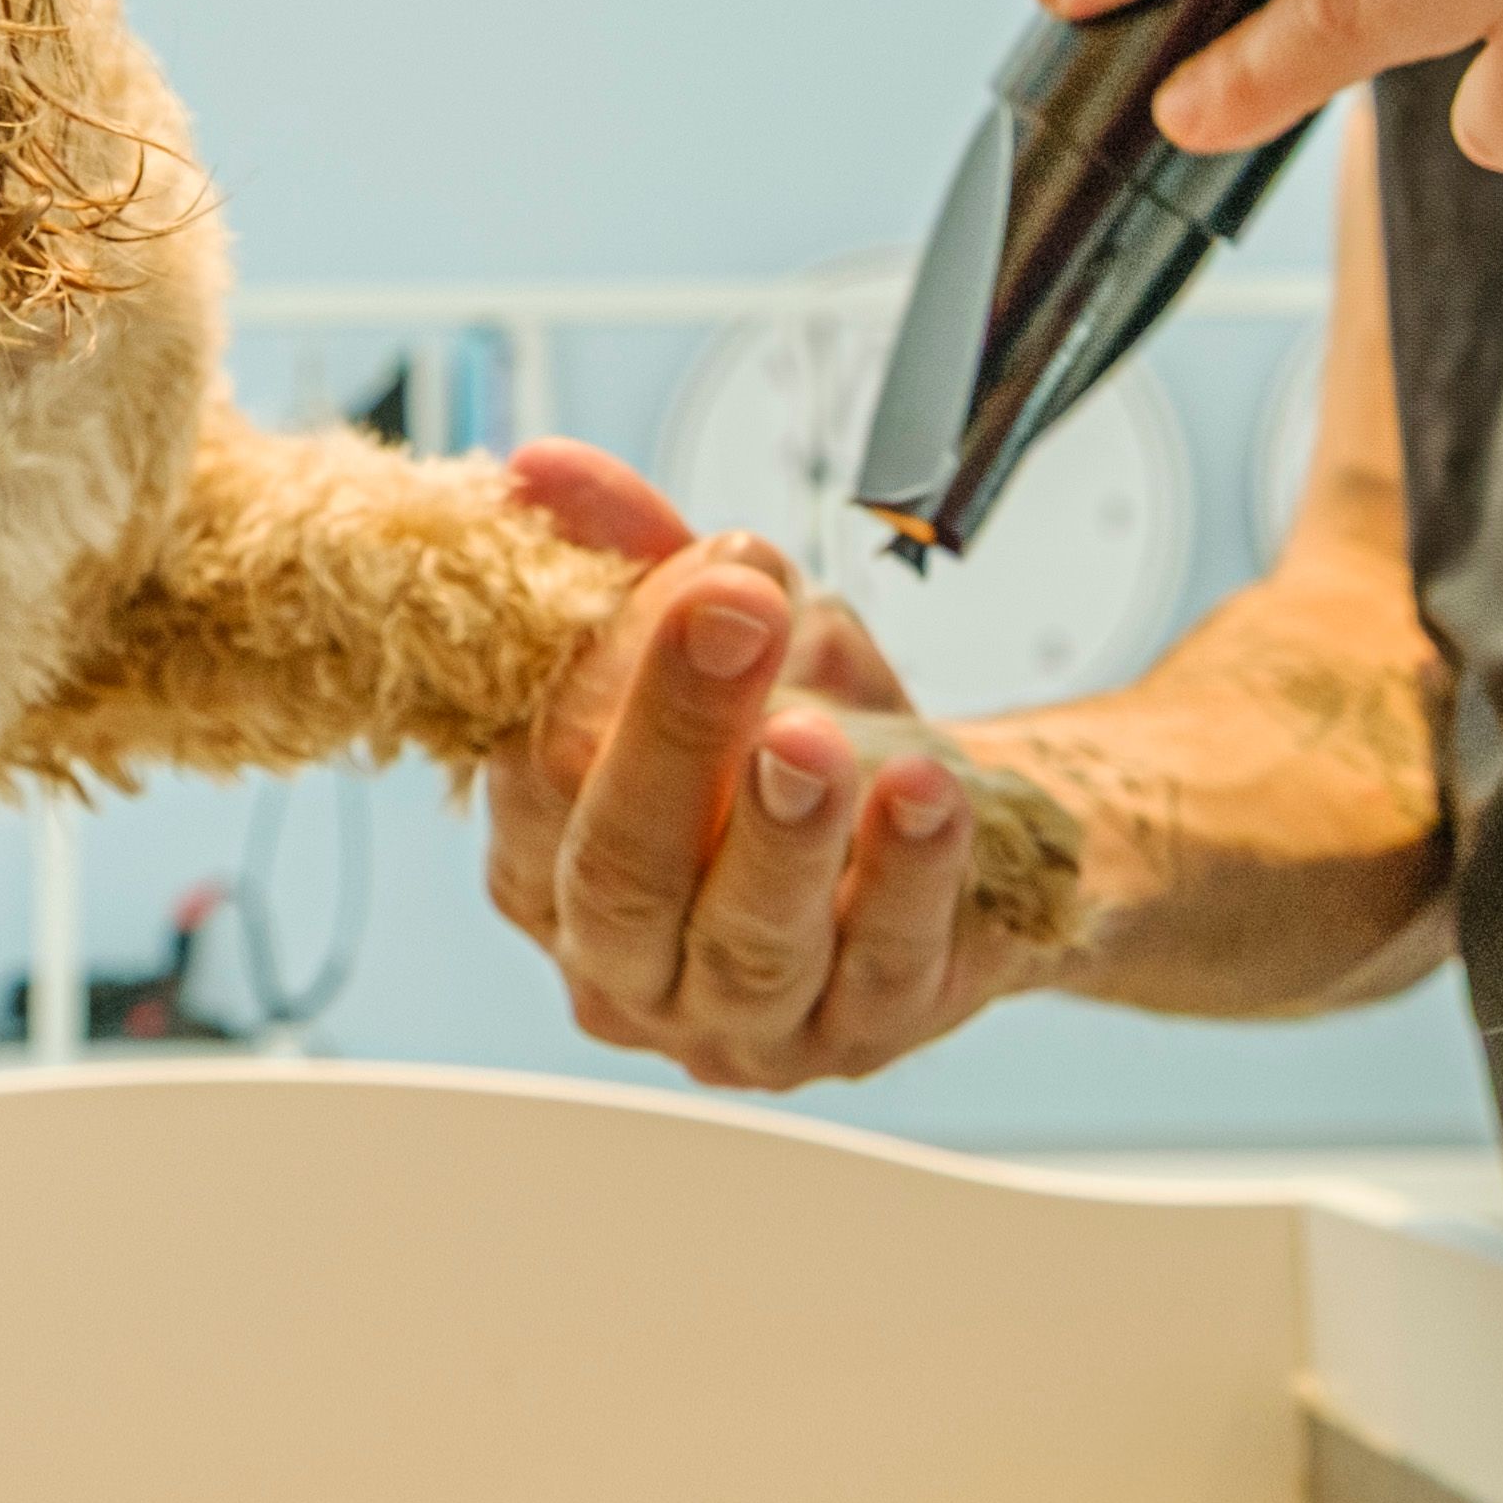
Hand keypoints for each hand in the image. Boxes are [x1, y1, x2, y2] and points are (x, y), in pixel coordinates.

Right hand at [486, 447, 1022, 1090]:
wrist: (961, 826)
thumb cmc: (809, 735)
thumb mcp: (720, 630)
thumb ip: (632, 554)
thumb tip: (541, 473)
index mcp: (548, 864)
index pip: (541, 774)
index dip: (615, 665)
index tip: (703, 566)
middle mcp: (628, 961)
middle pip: (622, 869)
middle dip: (673, 732)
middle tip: (732, 615)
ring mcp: (744, 1017)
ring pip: (745, 941)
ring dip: (779, 830)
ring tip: (812, 739)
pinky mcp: (867, 1029)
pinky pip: (884, 960)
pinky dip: (906, 871)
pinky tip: (925, 796)